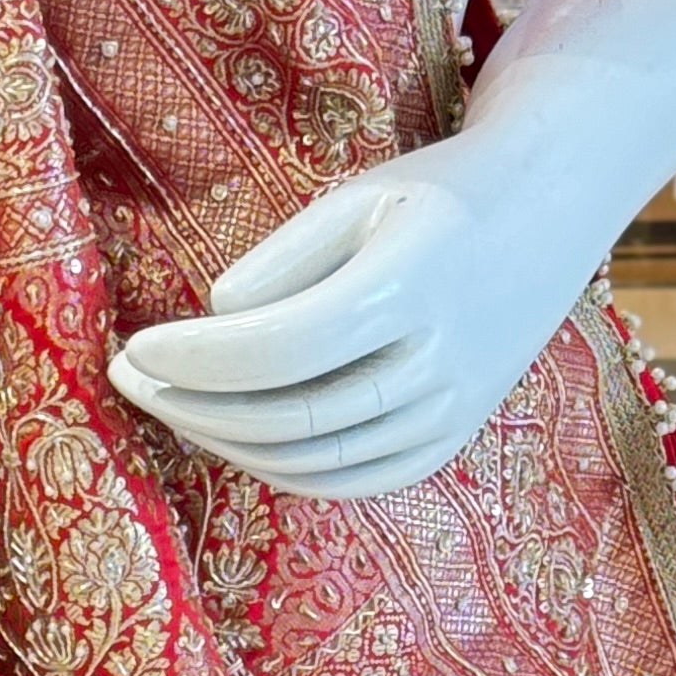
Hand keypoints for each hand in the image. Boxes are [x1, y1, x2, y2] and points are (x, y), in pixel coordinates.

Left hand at [107, 99, 599, 500]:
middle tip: (128, 378)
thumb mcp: (359, 196)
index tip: (137, 345)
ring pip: (317, 460)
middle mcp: (439, 363)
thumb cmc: (436, 195)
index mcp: (412, 287)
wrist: (548, 216)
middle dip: (192, 406)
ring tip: (168, 405)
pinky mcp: (449, 441)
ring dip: (226, 442)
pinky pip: (354, 480)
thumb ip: (285, 259)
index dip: (199, 359)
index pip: (282, 348)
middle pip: (291, 416)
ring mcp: (450, 413)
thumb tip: (217, 315)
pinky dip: (283, 470)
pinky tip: (230, 436)